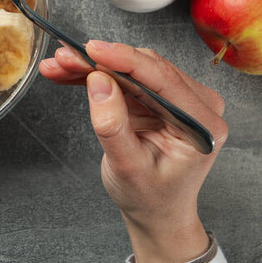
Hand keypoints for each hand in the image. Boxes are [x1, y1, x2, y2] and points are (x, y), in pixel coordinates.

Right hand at [39, 41, 228, 262]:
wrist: (156, 213)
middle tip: (63, 58)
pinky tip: (69, 74)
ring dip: (93, 66)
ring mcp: (178, 99)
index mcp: (203, 124)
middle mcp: (197, 105)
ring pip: (131, 69)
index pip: (162, 78)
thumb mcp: (128, 167)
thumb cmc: (150, 198)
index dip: (124, 59)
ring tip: (58, 65)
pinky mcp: (158, 98)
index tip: (91, 49)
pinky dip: (96, 75)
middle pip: (144, 69)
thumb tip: (98, 82)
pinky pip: (125, 78)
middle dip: (100, 62)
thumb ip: (113, 126)